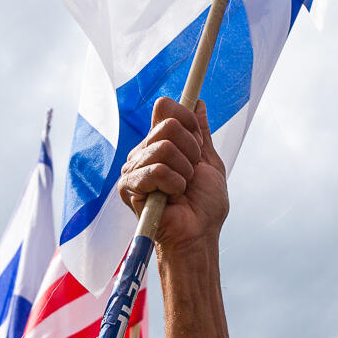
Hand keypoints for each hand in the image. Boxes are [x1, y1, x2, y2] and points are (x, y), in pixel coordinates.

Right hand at [118, 97, 229, 250]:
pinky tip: (172, 198)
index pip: (165, 108)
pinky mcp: (128, 186)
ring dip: (184, 171)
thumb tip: (198, 103)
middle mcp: (144, 152)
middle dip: (190, 150)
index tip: (198, 143)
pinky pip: (157, 170)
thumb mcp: (209, 162)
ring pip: (163, 147)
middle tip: (191, 173)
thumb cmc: (205, 206)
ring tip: (182, 189)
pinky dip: (174, 184)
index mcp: (160, 143)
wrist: (199, 234)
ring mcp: (134, 168)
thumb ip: (201, 133)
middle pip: (168, 125)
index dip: (187, 120)